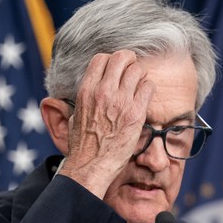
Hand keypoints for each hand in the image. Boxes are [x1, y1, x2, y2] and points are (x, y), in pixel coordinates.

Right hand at [60, 51, 154, 196]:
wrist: (91, 165)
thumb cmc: (82, 144)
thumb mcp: (74, 116)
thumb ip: (82, 99)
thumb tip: (82, 94)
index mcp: (87, 90)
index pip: (102, 58)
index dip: (112, 60)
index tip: (116, 68)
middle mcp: (103, 91)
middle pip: (122, 58)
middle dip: (129, 61)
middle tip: (132, 70)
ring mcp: (121, 101)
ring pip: (137, 70)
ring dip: (140, 74)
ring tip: (139, 85)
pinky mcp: (136, 113)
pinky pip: (148, 87)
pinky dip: (148, 88)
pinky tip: (144, 97)